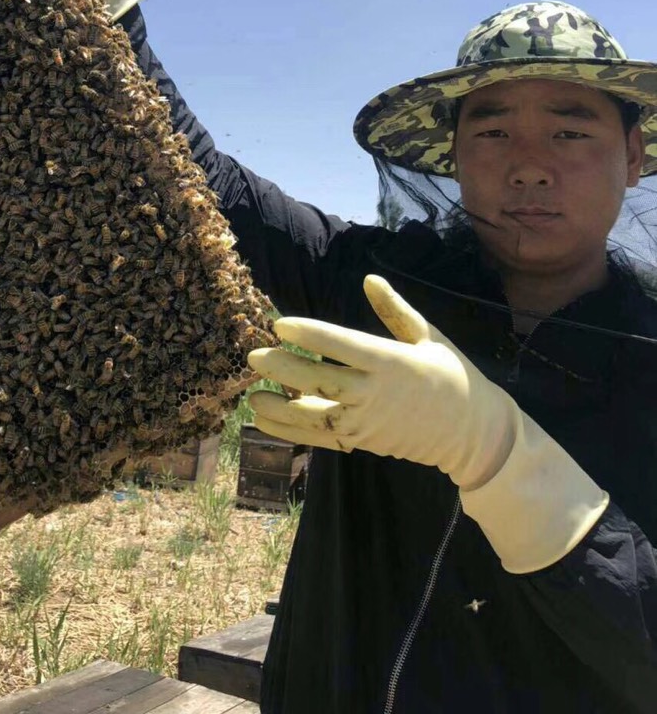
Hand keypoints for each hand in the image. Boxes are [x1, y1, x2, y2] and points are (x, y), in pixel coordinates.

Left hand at [248, 275, 516, 488]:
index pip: (342, 345)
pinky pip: (318, 439)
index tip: (280, 324)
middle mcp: (374, 394)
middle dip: (284, 368)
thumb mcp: (427, 336)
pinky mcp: (360, 442)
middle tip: (253, 356)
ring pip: (314, 415)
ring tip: (251, 395)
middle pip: (321, 380)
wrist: (472, 432)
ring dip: (280, 407)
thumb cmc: (451, 375)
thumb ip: (395, 310)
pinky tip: (264, 420)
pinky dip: (289, 432)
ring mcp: (365, 423)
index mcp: (391, 362)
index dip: (309, 333)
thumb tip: (368, 279)